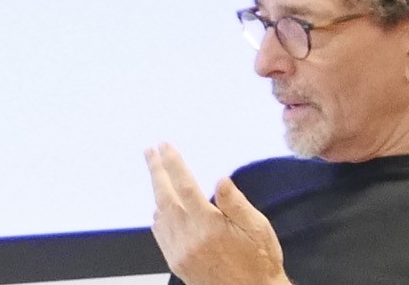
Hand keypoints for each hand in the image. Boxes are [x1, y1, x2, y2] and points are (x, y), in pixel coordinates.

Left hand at [144, 143, 289, 284]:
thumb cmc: (259, 262)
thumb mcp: (257, 227)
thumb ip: (235, 203)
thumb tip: (220, 180)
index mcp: (208, 224)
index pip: (185, 185)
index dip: (173, 163)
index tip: (165, 147)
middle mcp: (189, 237)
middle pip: (165, 196)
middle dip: (155, 171)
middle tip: (149, 152)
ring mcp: (180, 252)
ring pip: (160, 215)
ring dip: (156, 191)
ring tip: (156, 174)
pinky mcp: (177, 263)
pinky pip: (160, 235)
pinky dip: (158, 216)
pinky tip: (161, 209)